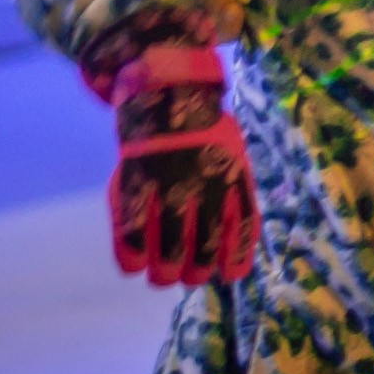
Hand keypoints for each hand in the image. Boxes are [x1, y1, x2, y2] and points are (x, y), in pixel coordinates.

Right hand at [95, 46, 258, 285]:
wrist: (167, 98)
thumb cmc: (205, 137)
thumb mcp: (234, 157)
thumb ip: (237, 196)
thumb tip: (240, 250)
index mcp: (233, 175)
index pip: (242, 226)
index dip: (236, 257)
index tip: (229, 275)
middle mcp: (204, 182)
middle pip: (205, 246)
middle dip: (197, 271)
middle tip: (189, 275)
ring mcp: (168, 184)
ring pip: (169, 249)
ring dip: (165, 271)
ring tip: (163, 275)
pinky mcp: (135, 183)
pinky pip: (132, 233)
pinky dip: (132, 256)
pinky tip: (135, 264)